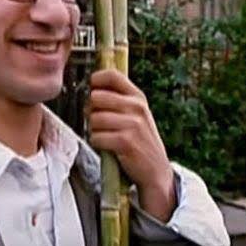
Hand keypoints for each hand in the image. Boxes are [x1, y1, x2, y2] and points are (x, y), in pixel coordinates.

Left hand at [88, 69, 176, 222]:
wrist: (156, 170)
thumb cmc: (138, 140)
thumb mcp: (134, 114)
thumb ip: (116, 99)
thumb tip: (89, 88)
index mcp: (137, 97)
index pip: (112, 75)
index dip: (95, 81)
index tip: (93, 91)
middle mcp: (137, 107)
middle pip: (96, 97)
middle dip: (91, 111)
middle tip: (100, 122)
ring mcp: (133, 124)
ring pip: (94, 118)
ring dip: (95, 130)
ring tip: (107, 136)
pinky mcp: (126, 142)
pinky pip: (96, 137)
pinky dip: (98, 143)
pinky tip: (108, 147)